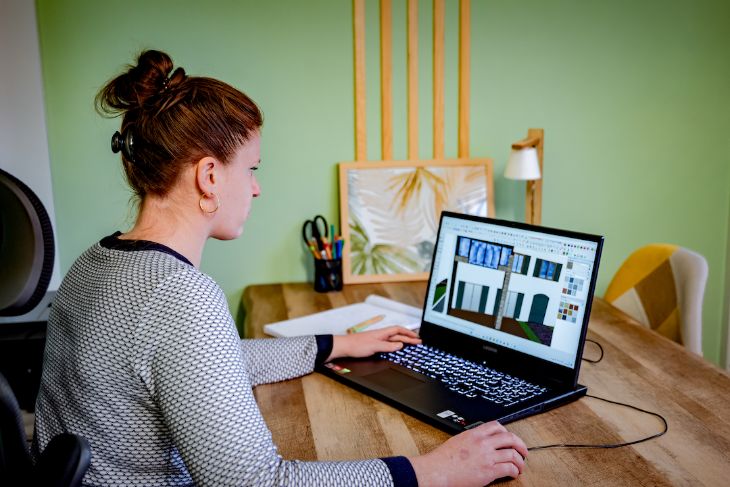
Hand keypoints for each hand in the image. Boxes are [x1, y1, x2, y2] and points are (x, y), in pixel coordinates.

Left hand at [327, 326, 421, 360]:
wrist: (344, 347)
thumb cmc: (357, 345)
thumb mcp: (375, 346)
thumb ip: (388, 346)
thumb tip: (400, 345)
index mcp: (382, 333)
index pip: (398, 330)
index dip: (408, 333)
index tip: (417, 337)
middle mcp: (381, 335)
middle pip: (397, 335)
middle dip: (408, 338)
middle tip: (418, 342)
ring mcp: (377, 340)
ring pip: (393, 339)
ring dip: (403, 341)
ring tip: (411, 345)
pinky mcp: (374, 345)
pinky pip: (388, 344)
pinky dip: (395, 346)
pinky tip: (396, 349)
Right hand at [409, 421, 527, 486]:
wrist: (437, 471)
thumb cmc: (443, 459)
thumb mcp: (457, 441)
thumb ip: (470, 440)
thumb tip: (478, 443)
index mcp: (474, 434)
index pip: (496, 426)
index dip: (507, 431)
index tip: (509, 437)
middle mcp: (483, 443)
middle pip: (510, 438)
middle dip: (520, 444)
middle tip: (523, 450)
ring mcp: (487, 457)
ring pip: (513, 454)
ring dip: (520, 461)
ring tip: (520, 466)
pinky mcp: (489, 471)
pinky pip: (509, 468)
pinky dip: (515, 471)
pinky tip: (514, 474)